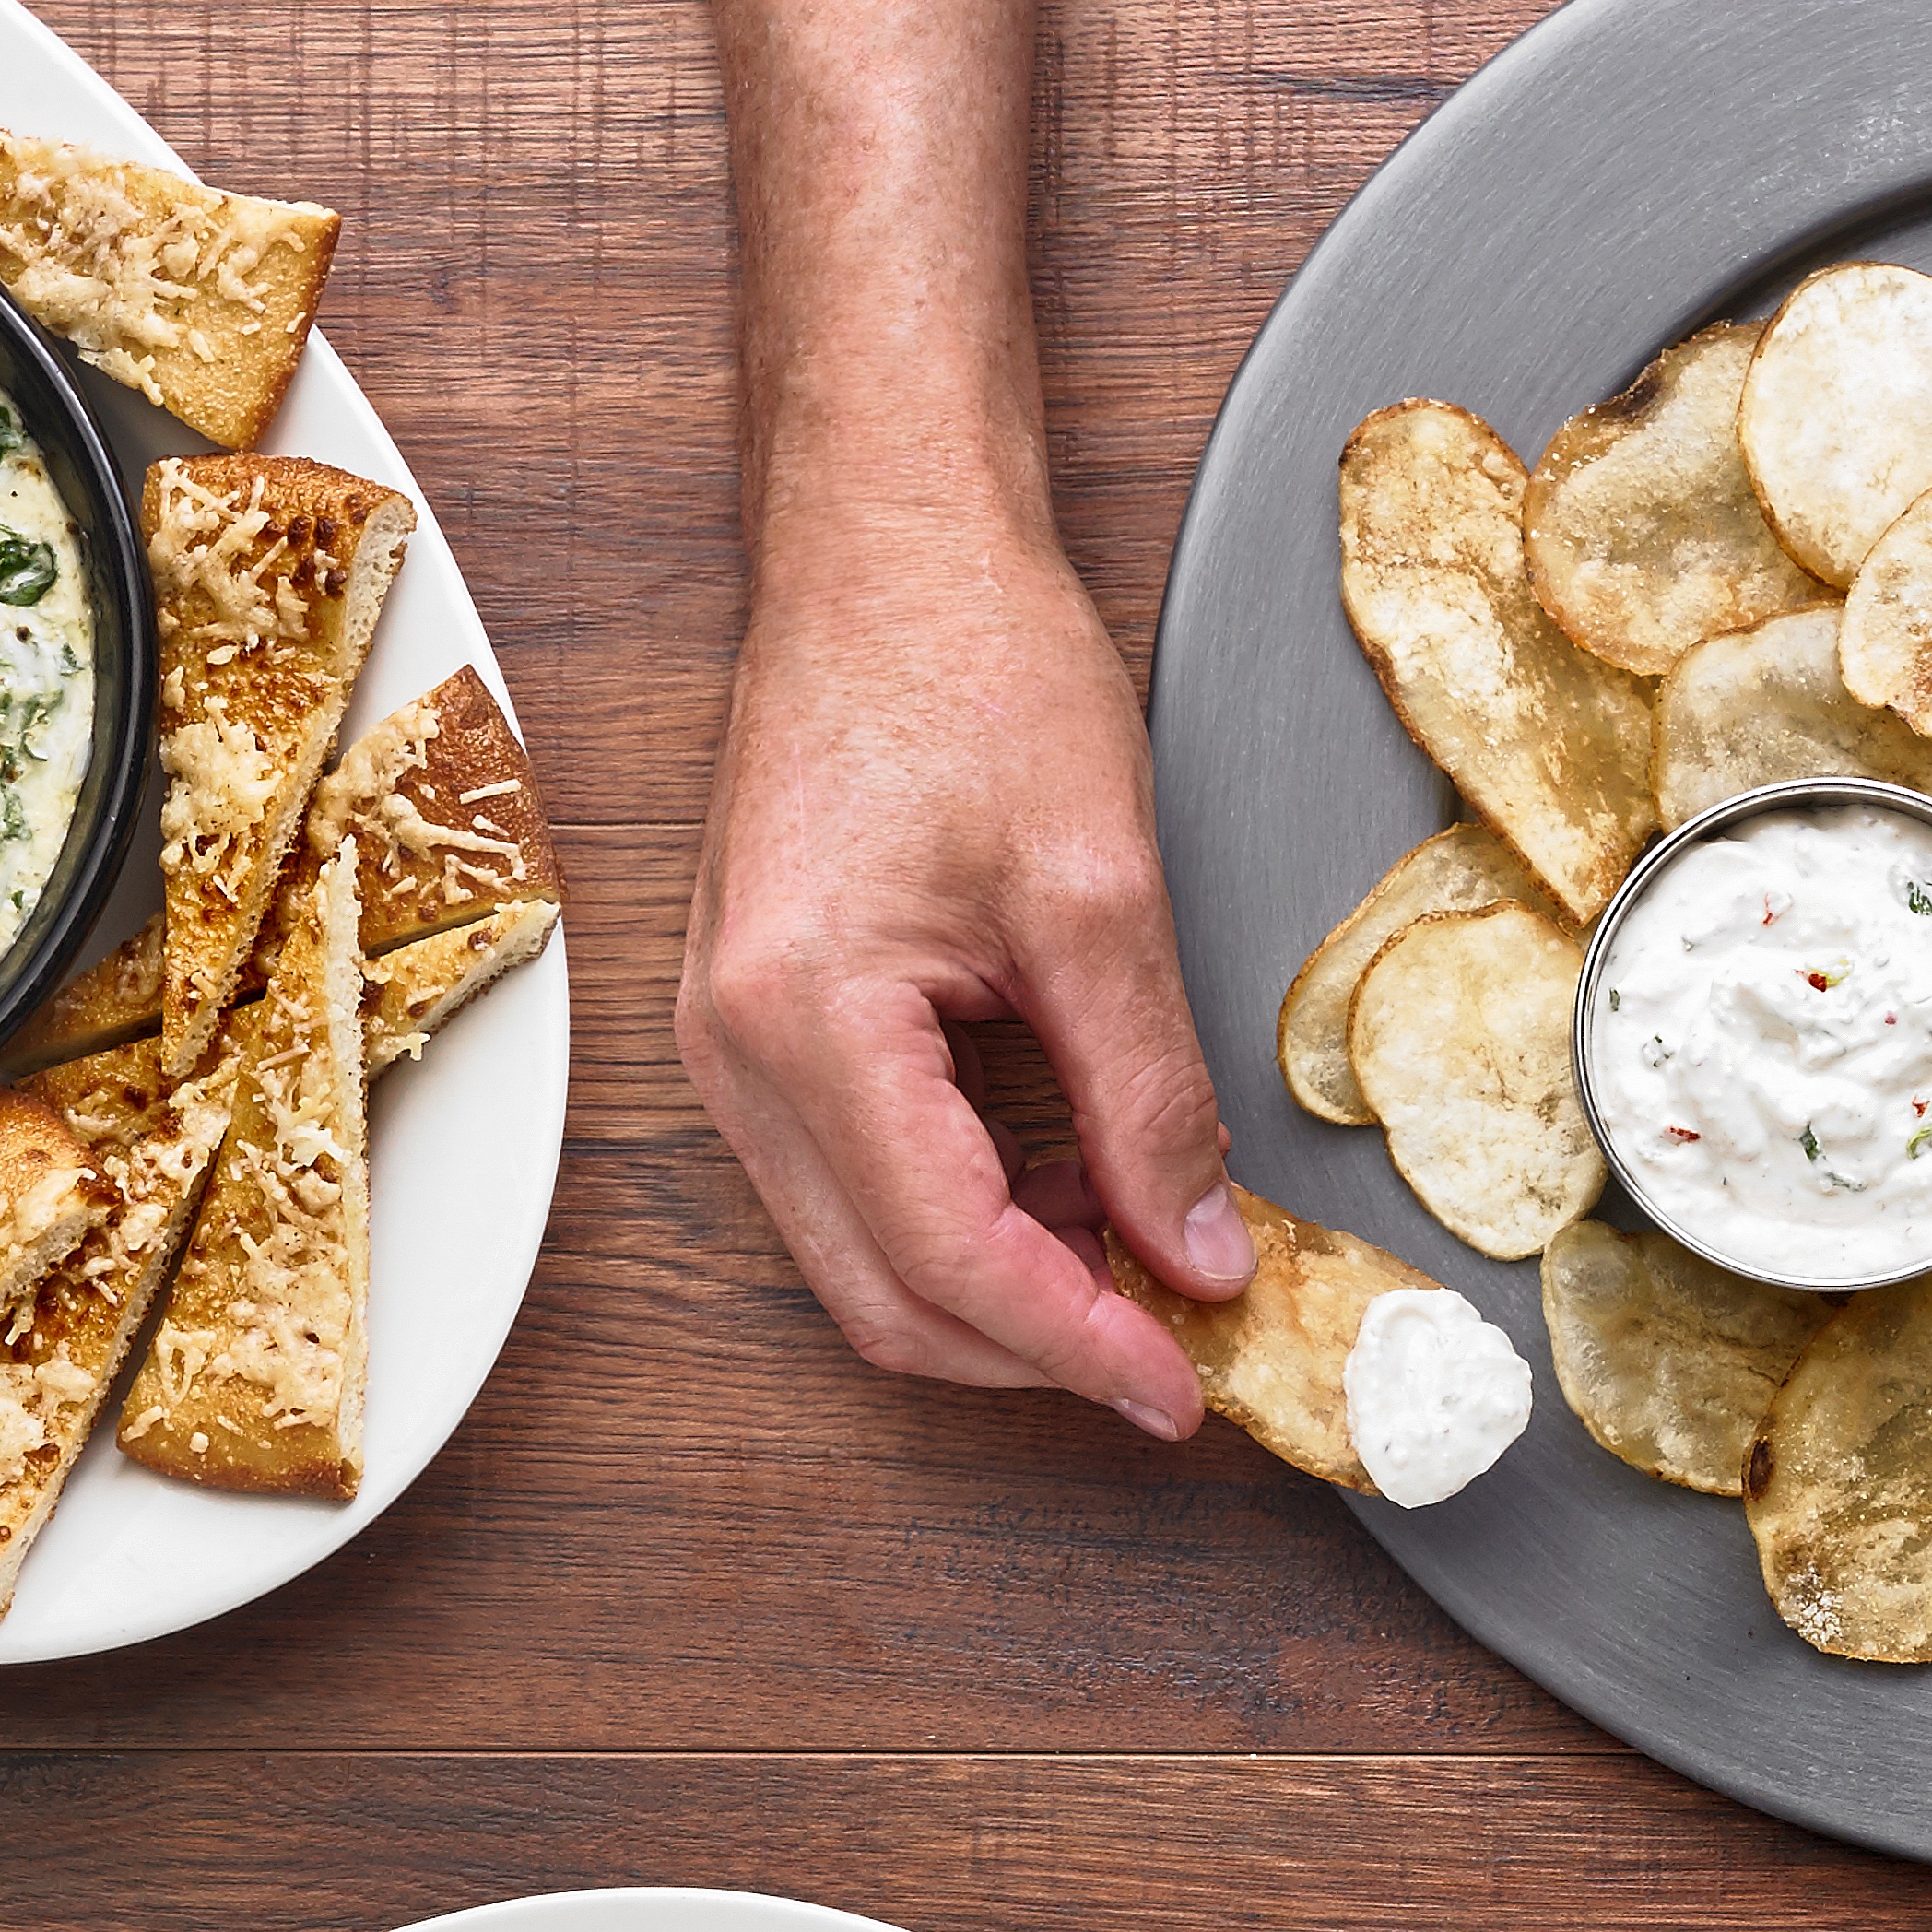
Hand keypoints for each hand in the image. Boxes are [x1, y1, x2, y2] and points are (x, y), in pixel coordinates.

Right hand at [674, 492, 1244, 1435]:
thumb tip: (1197, 1248)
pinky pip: (860, 1183)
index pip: (949, 1259)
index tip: (1184, 1384)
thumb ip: (1150, 1094)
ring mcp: (734, 1045)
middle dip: (1039, 1346)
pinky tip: (1070, 1182)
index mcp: (802, 1017)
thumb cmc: (965, 662)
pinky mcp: (765, 1029)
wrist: (886, 547)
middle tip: (1177, 1350)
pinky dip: (971, 1216)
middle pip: (886, 1299)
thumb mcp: (1101, 891)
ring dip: (1008, 1286)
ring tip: (1142, 1250)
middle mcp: (735, 1050)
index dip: (1078, 1346)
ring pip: (867, 1258)